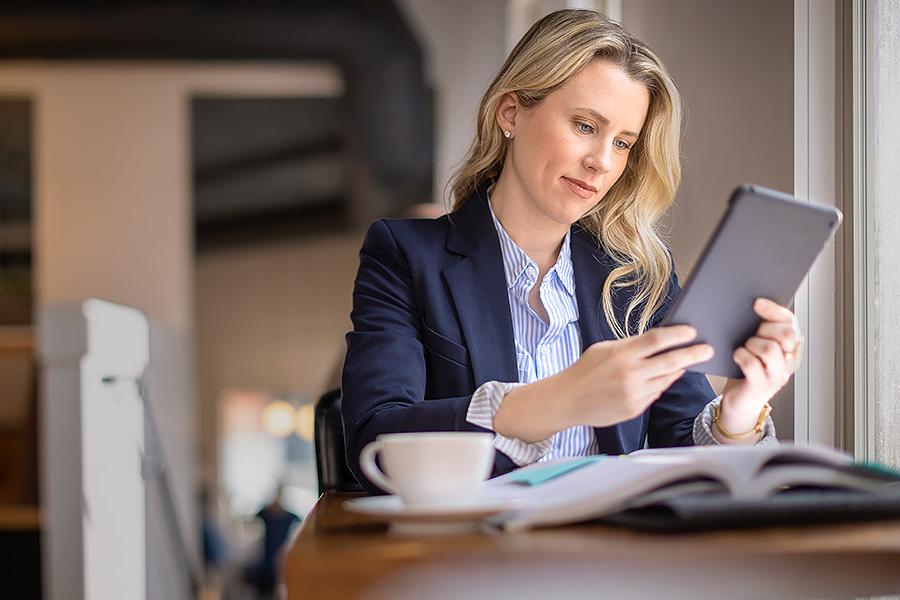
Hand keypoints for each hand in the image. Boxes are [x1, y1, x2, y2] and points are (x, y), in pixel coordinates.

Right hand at [561, 325, 713, 427]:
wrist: (567, 400)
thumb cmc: (585, 370)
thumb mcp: (604, 349)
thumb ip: (631, 345)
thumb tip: (659, 341)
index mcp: (622, 354)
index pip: (657, 340)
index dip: (679, 334)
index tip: (693, 331)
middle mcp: (630, 374)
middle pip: (671, 361)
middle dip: (693, 354)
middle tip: (708, 349)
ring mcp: (634, 394)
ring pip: (667, 379)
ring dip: (676, 370)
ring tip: (683, 362)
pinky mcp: (635, 409)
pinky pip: (656, 393)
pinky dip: (660, 383)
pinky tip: (657, 378)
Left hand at [719, 298, 801, 432]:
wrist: (739, 401)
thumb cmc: (747, 370)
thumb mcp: (757, 346)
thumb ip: (762, 329)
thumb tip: (754, 305)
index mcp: (789, 347)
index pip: (791, 322)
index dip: (775, 310)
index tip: (757, 302)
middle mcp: (788, 361)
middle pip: (785, 334)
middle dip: (764, 329)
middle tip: (751, 334)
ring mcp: (777, 376)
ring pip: (769, 349)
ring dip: (752, 344)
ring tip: (744, 348)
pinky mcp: (761, 386)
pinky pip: (752, 364)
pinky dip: (741, 356)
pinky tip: (737, 356)